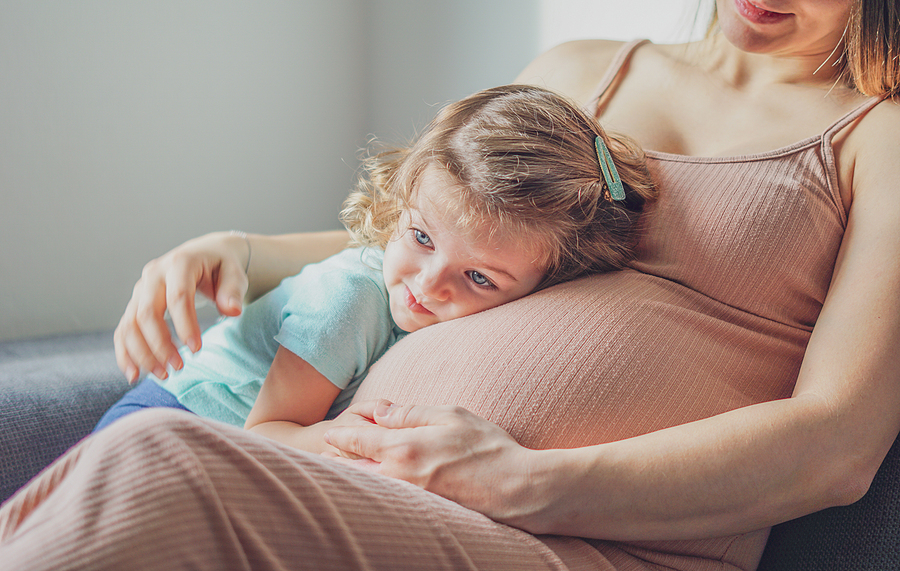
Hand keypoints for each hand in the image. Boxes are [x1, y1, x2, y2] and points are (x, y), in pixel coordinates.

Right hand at [113, 231, 249, 382]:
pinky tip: (134, 374)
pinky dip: (125, 353)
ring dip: (142, 353)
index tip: (197, 350)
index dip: (186, 325)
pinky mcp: (135, 303)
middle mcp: (154, 274)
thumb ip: (233, 291)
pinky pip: (123, 330)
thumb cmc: (221, 267)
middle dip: (160, 344)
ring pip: (130, 324)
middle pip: (147, 312)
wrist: (205, 255)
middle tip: (179, 368)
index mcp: (180, 263)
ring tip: (163, 375)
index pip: (178, 296)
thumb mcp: (235, 274)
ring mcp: (141, 289)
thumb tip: (232, 311)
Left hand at [323, 400, 541, 525]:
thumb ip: (412, 412)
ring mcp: (408, 498)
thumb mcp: (451, 415)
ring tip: (343, 465)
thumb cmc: (488, 447)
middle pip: (353, 469)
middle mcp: (399, 477)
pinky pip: (386, 498)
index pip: (357, 441)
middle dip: (339, 457)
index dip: (340, 435)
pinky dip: (373, 488)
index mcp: (403, 448)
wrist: (516, 489)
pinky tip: (375, 483)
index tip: (329, 431)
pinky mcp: (420, 511)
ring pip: (367, 486)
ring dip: (353, 475)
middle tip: (328, 450)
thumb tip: (380, 411)